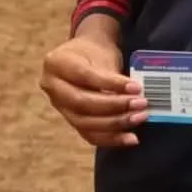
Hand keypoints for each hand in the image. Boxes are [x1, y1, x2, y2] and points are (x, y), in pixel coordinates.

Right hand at [40, 26, 145, 147]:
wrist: (86, 56)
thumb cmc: (95, 52)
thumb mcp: (102, 54)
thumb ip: (112, 75)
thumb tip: (134, 95)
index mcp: (56, 63)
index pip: (85, 77)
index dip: (111, 84)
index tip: (136, 87)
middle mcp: (51, 87)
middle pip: (82, 103)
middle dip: (114, 106)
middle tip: (140, 104)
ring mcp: (59, 107)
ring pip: (85, 123)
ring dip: (115, 124)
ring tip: (139, 118)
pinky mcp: (70, 121)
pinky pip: (89, 135)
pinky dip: (111, 138)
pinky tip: (130, 138)